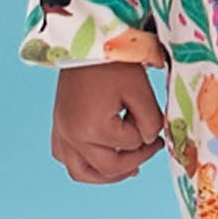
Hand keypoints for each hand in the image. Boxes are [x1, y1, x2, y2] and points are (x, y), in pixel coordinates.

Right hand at [51, 61, 164, 183]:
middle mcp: (73, 136)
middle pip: (108, 168)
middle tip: (152, 149)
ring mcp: (62, 132)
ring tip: (128, 169)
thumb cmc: (113, 64)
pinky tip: (100, 158)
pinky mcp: (58, 126)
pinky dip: (84, 164)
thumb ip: (150, 121)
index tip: (159, 130)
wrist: (85, 44)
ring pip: (81, 172)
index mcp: (93, 127)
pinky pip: (65, 157)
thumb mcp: (140, 91)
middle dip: (135, 160)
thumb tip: (150, 140)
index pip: (130, 146)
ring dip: (106, 175)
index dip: (149, 139)